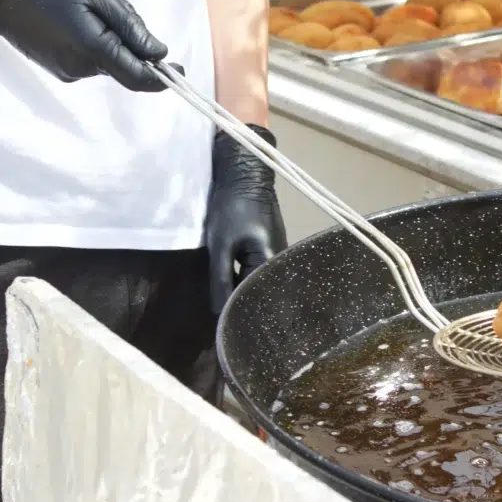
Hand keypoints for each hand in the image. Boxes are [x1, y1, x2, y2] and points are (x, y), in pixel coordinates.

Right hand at [0, 0, 169, 91]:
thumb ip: (131, 27)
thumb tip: (159, 54)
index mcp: (92, 49)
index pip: (138, 77)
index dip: (163, 78)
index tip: (180, 71)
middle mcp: (81, 69)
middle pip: (126, 66)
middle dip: (132, 44)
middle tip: (116, 9)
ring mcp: (69, 73)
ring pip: (109, 63)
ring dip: (112, 42)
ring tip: (88, 10)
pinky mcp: (61, 71)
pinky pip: (92, 62)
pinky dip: (97, 45)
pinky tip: (76, 21)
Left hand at [206, 125, 287, 315]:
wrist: (246, 173)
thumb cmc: (233, 208)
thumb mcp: (221, 246)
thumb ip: (222, 281)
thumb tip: (220, 313)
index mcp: (270, 264)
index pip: (257, 301)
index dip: (241, 314)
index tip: (226, 327)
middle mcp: (280, 263)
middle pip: (264, 294)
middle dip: (246, 306)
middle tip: (227, 321)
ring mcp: (279, 254)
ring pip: (262, 284)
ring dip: (247, 293)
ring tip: (230, 308)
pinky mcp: (272, 247)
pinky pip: (261, 272)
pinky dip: (249, 281)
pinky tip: (236, 287)